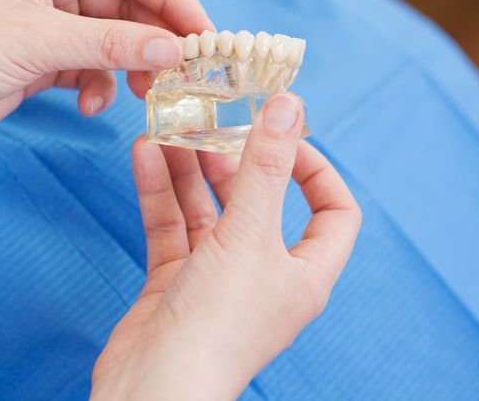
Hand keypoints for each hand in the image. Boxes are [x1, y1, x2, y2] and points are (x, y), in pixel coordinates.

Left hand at [0, 0, 210, 158]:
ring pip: (110, 38)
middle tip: (186, 69)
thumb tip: (175, 48)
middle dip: (153, 37)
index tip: (203, 32)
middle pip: (124, 4)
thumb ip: (112, 43)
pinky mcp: (38, 59)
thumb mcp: (39, 42)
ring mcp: (43, 22)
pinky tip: (94, 105)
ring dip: (130, 65)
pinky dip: (100, 85)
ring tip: (147, 92)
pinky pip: (89, 66)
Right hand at [91, 94, 361, 400]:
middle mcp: (265, 276)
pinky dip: (160, 192)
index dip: (316, 170)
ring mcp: (218, 282)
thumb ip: (265, 167)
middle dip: (237, 161)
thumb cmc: (217, 324)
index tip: (283, 136)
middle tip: (214, 122)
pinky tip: (145, 155)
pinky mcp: (176, 287)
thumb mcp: (249, 235)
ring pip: (208, 213)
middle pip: (261, 204)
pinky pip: (172, 229)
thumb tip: (291, 105)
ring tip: (170, 128)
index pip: (333, 213)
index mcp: (304, 273)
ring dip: (189, 170)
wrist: (154, 392)